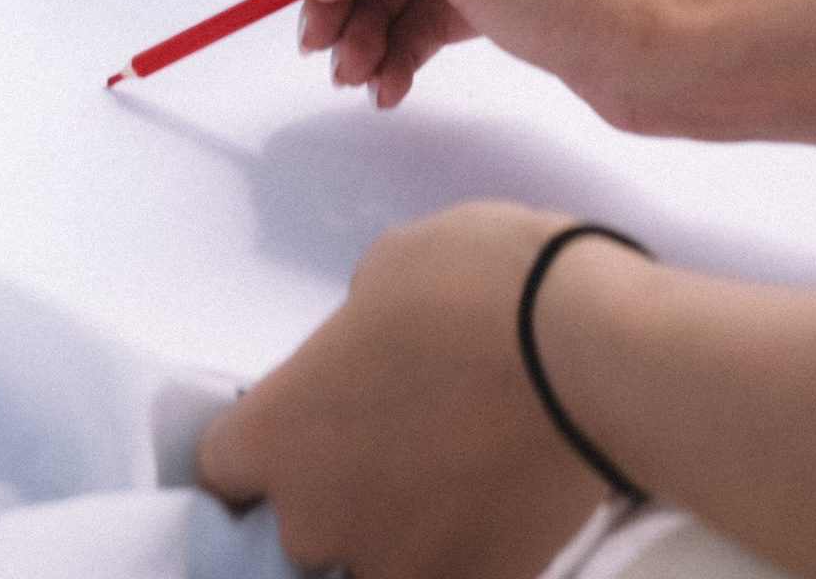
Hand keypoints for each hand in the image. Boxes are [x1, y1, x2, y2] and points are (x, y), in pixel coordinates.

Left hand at [194, 199, 610, 578]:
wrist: (595, 355)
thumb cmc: (484, 285)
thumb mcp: (390, 267)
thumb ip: (353, 331)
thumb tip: (367, 355)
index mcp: (279, 435)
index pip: (219, 466)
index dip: (254, 443)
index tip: (295, 424)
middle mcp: (316, 523)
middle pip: (290, 533)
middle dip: (328, 496)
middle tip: (386, 443)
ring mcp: (394, 569)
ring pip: (367, 565)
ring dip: (391, 532)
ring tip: (444, 478)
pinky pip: (444, 572)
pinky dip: (459, 547)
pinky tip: (491, 501)